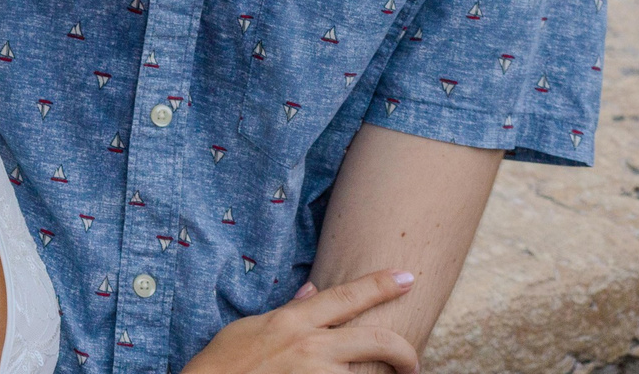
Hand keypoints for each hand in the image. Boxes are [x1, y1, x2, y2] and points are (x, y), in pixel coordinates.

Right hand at [181, 271, 419, 373]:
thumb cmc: (226, 362)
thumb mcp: (254, 328)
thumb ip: (289, 311)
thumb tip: (313, 291)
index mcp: (295, 321)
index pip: (347, 296)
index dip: (381, 284)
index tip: (408, 276)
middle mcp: (311, 346)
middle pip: (376, 340)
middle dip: (404, 351)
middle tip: (413, 362)